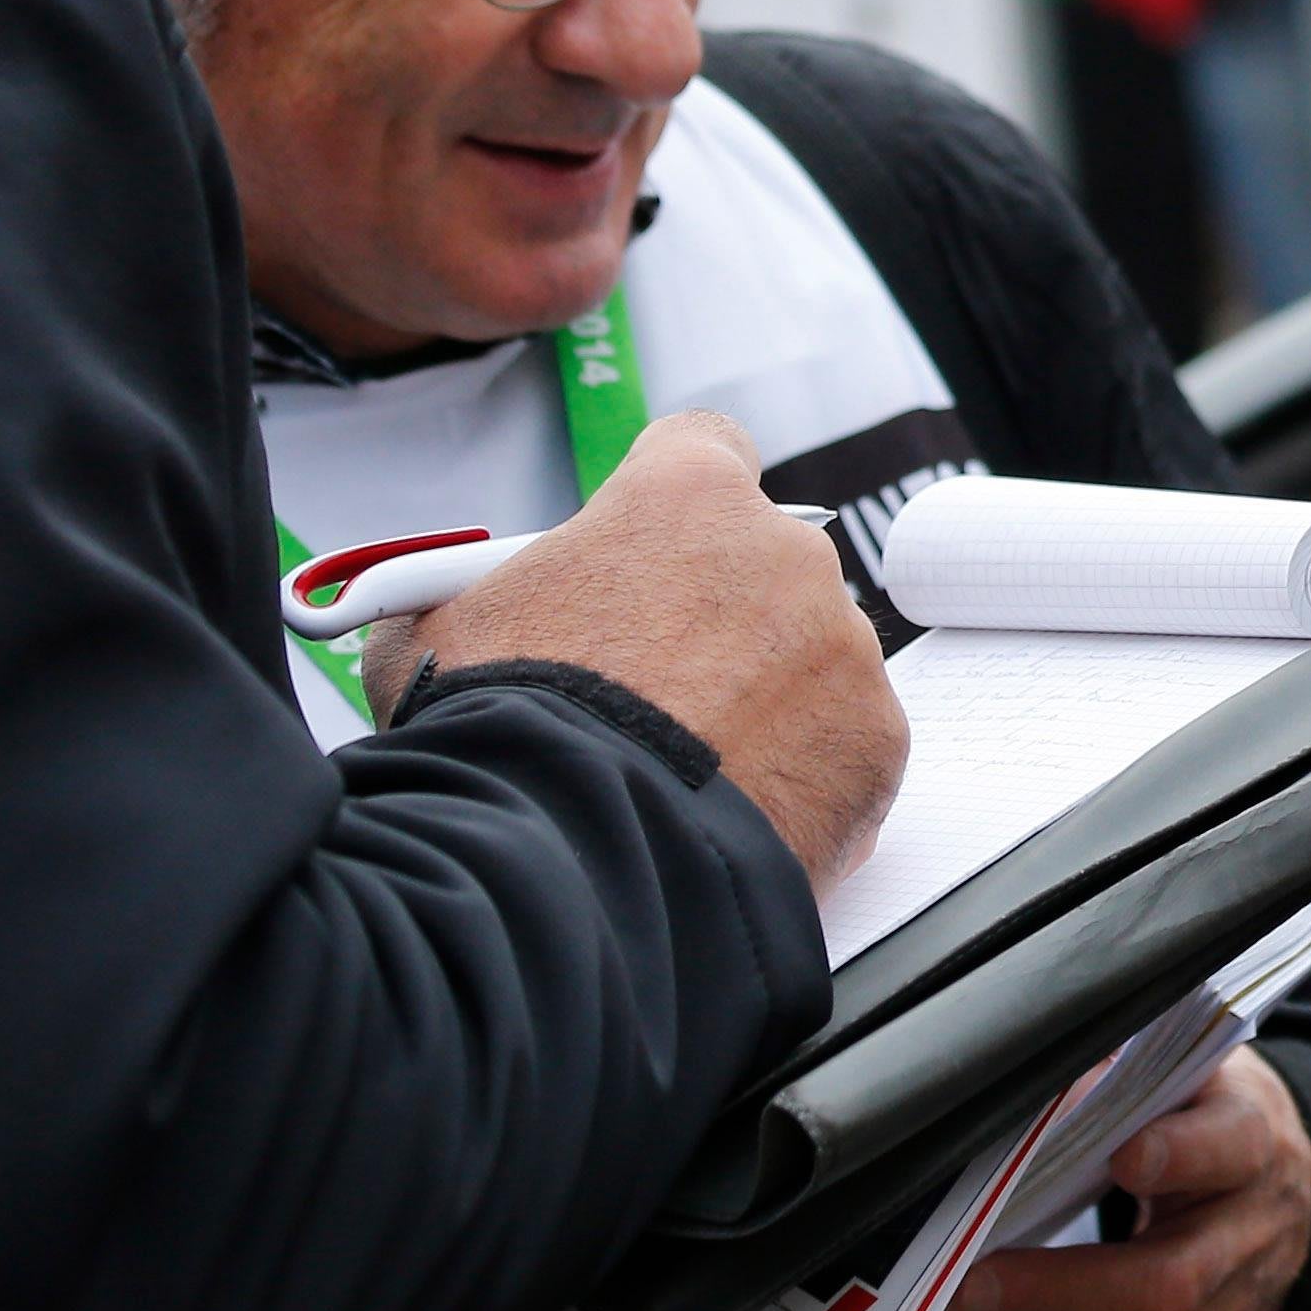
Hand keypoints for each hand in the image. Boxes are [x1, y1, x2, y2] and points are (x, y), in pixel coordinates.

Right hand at [378, 411, 907, 890]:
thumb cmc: (495, 738)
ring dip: (758, 702)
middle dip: (714, 619)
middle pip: (762, 567)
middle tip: (650, 694)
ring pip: (807, 660)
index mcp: (686, 497)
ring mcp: (844, 646)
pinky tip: (725, 817)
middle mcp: (787, 552)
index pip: (705, 449)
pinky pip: (838, 747)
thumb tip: (444, 610)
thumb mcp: (433, 637)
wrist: (565, 861)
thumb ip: (466, 598)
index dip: (669, 504)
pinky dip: (795, 778)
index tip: (649, 550)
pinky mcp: (876, 739)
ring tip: (679, 776)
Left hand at [928, 1049, 1310, 1310]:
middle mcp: (1249, 1235)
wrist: (1280, 1195)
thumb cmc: (1207, 1118)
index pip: (1230, 1149)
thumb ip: (1121, 1072)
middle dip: (1062, 1289)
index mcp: (1254, 1141)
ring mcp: (1225, 1310)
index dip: (1178, 1156)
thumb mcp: (1186, 1073)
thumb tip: (1032, 1087)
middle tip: (975, 1280)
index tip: (1117, 1155)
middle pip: (1171, 1284)